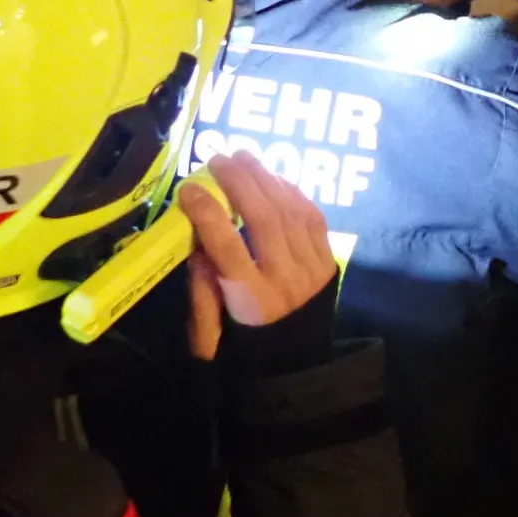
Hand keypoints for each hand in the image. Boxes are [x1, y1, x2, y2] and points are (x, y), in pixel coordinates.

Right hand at [178, 151, 336, 360]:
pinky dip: (291, 191)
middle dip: (240, 182)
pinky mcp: (328, 260)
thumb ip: (202, 286)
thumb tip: (197, 240)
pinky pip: (312, 216)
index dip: (208, 215)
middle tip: (218, 158)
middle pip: (264, 220)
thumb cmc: (245, 341)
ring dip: (265, 178)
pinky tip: (272, 176)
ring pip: (290, 212)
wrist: (298, 360)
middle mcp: (286, 279)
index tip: (189, 189)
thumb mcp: (213, 326)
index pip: (228, 248)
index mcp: (252, 299)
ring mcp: (312, 268)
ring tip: (243, 156)